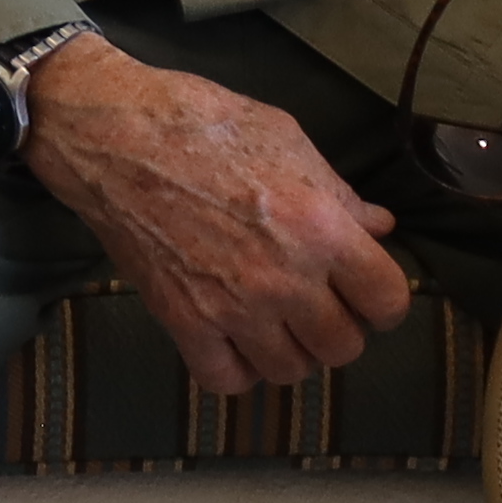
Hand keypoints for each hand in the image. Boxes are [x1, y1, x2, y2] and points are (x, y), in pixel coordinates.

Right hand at [22, 41, 414, 397]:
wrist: (113, 134)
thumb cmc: (204, 123)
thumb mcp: (287, 140)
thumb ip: (339, 193)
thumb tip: (379, 227)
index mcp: (320, 228)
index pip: (388, 300)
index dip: (384, 299)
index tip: (367, 290)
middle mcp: (284, 279)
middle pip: (343, 347)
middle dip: (339, 327)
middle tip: (319, 304)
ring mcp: (231, 308)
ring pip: (291, 371)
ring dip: (290, 351)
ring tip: (277, 323)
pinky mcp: (182, 321)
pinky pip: (226, 380)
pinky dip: (236, 368)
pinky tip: (234, 340)